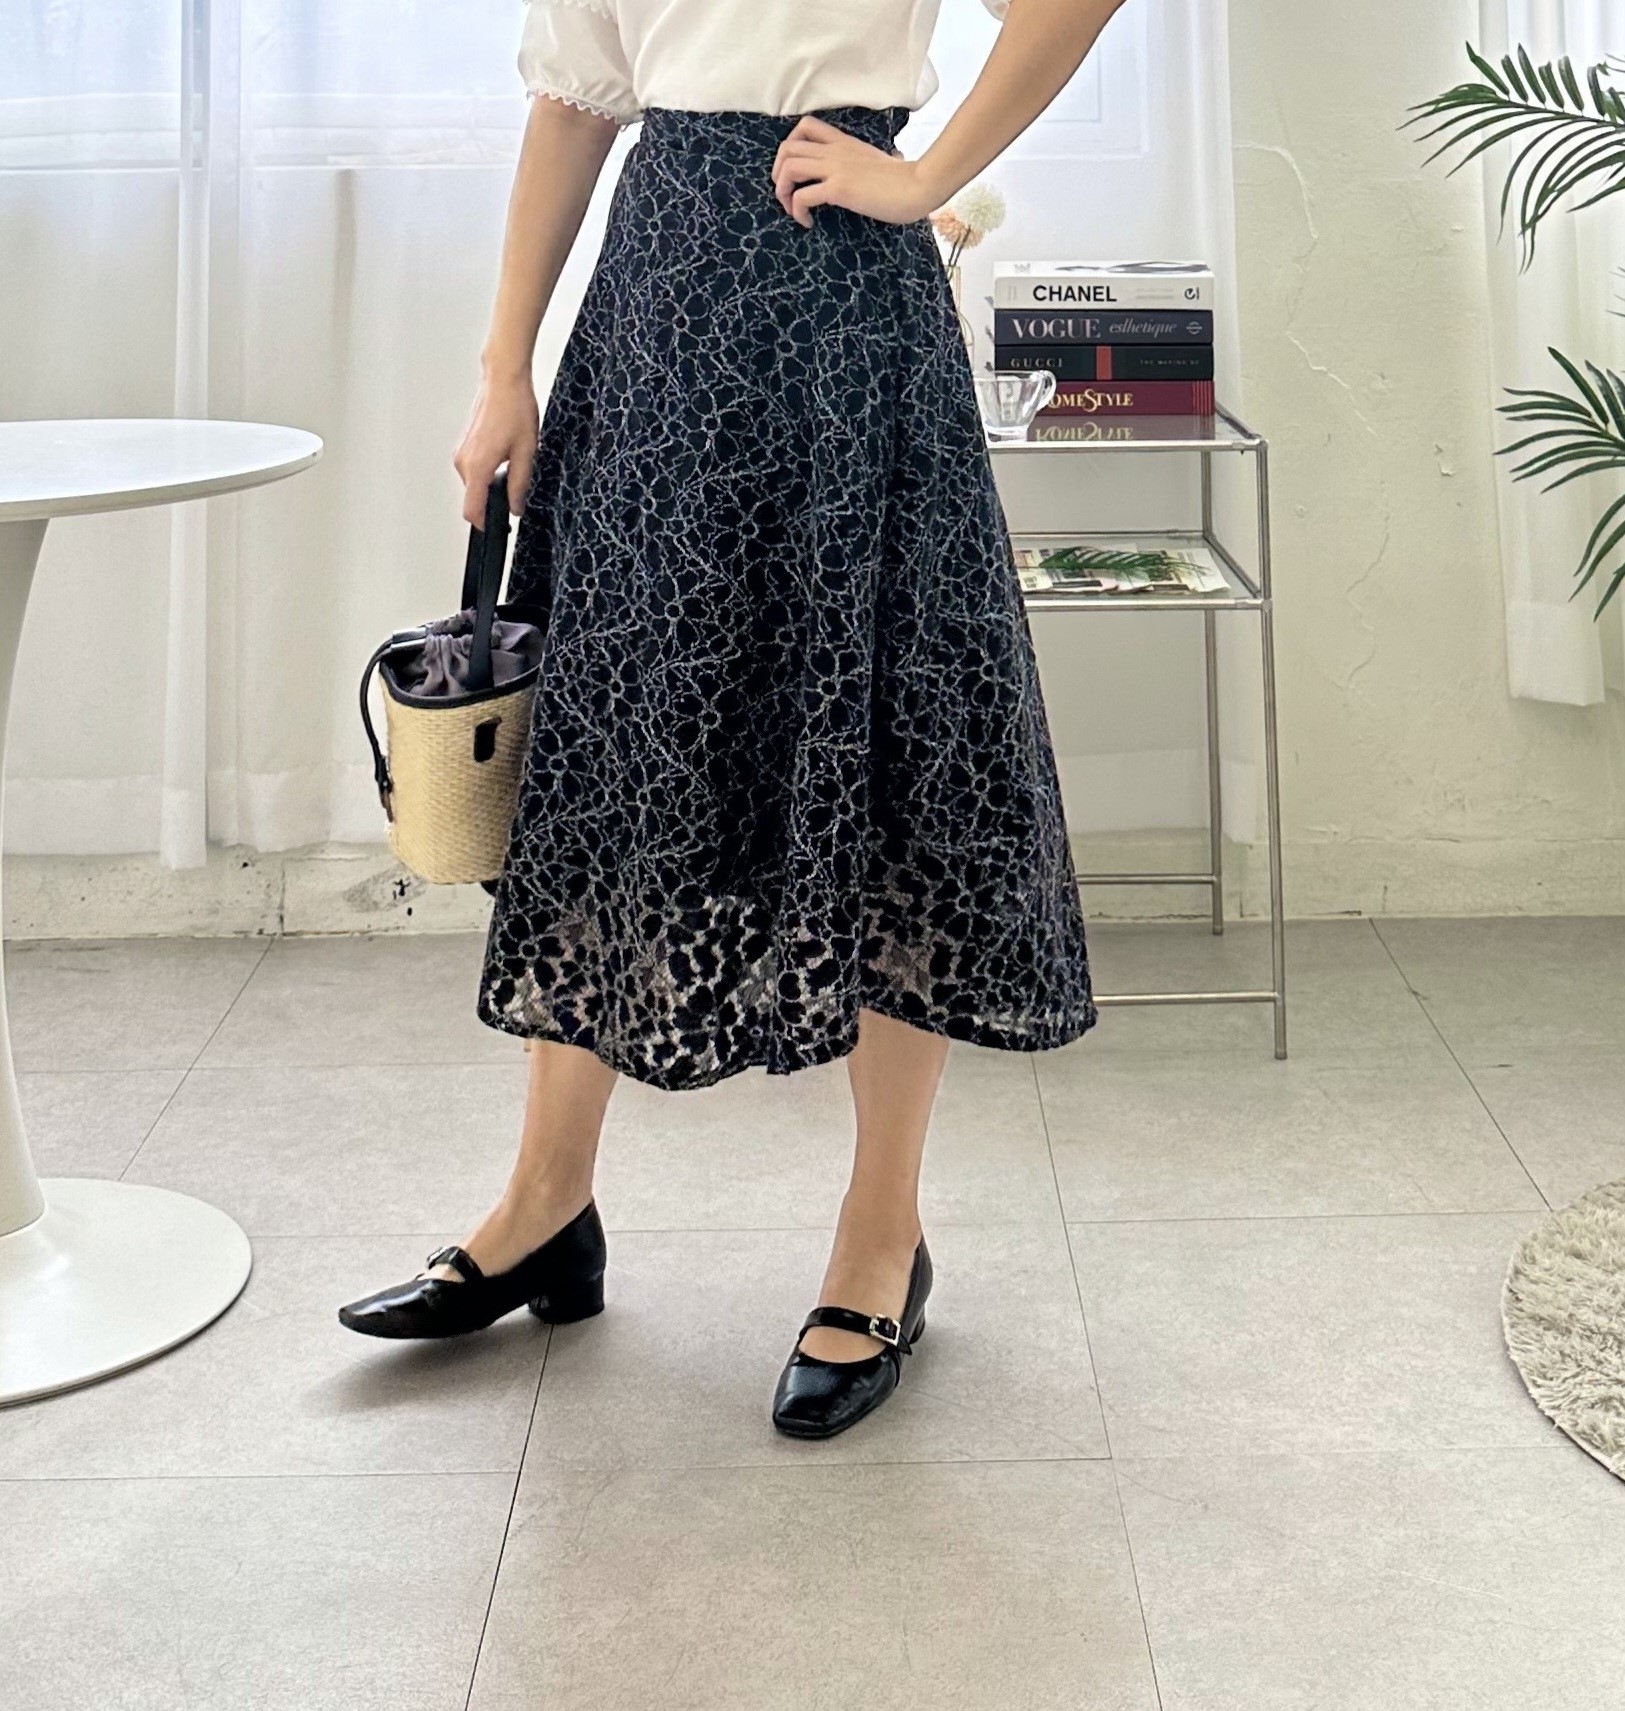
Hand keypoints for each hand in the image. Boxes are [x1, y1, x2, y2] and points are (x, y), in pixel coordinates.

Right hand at [453, 369, 539, 524]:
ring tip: (514, 465)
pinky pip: (474, 470)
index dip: (484, 525)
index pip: (472, 511)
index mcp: (477, 467)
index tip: (497, 530)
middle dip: (493, 503)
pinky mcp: (464, 446)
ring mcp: (461, 453)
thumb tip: (516, 507)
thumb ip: (519, 485)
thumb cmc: (515, 409)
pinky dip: (488, 472)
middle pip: (474, 499)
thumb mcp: (526, 453)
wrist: (503, 380)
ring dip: (492, 485)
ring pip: (475, 484)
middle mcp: (463, 462)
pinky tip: (506, 456)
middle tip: (517, 494)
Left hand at [771, 116, 941, 228]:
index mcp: (843, 142)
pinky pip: (802, 197)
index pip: (804, 126)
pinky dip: (797, 212)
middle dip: (778, 173)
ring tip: (792, 210)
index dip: (789, 146)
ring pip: (789, 168)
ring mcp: (835, 168)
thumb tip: (889, 162)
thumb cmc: (904, 179)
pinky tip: (808, 222)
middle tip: (787, 195)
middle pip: (787, 147)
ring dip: (782, 192)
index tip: (795, 171)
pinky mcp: (839, 189)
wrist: (918, 186)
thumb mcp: (880, 160)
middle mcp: (834, 151)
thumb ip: (870, 160)